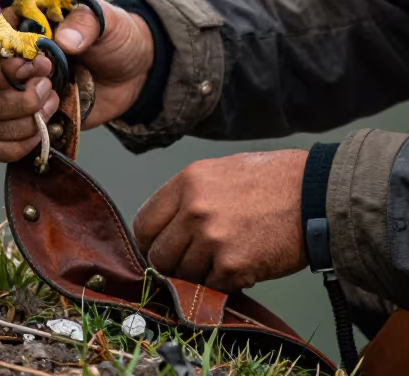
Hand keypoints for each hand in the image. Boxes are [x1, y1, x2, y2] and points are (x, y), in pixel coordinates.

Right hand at [0, 0, 154, 161]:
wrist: (132, 72)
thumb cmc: (110, 37)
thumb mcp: (104, 20)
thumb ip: (84, 23)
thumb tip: (64, 42)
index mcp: (12, 30)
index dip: (3, 64)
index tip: (42, 65)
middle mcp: (1, 64)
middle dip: (12, 96)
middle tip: (48, 87)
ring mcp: (8, 97)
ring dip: (21, 121)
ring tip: (55, 102)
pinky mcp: (20, 125)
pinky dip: (15, 146)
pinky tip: (41, 132)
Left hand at [133, 150, 308, 291]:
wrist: (313, 193)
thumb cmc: (270, 180)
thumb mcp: (218, 171)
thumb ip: (189, 196)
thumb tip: (168, 225)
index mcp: (187, 182)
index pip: (145, 223)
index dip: (149, 242)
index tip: (158, 248)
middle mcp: (194, 210)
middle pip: (159, 255)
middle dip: (172, 264)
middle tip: (189, 262)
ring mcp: (213, 240)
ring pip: (184, 275)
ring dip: (198, 275)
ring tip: (220, 262)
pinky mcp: (233, 266)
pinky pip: (212, 287)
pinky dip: (222, 284)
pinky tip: (239, 268)